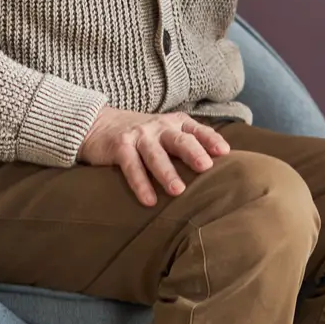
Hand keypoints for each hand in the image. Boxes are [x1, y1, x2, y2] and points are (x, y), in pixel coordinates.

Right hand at [78, 107, 230, 206]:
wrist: (100, 123)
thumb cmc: (144, 135)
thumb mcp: (167, 132)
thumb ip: (188, 143)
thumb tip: (219, 167)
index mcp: (176, 123)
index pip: (197, 130)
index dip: (211, 139)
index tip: (224, 152)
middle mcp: (160, 126)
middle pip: (179, 140)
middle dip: (193, 153)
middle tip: (205, 167)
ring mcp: (140, 135)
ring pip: (156, 155)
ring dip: (167, 173)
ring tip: (178, 191)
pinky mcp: (120, 146)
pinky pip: (131, 167)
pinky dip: (140, 184)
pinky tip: (149, 200)